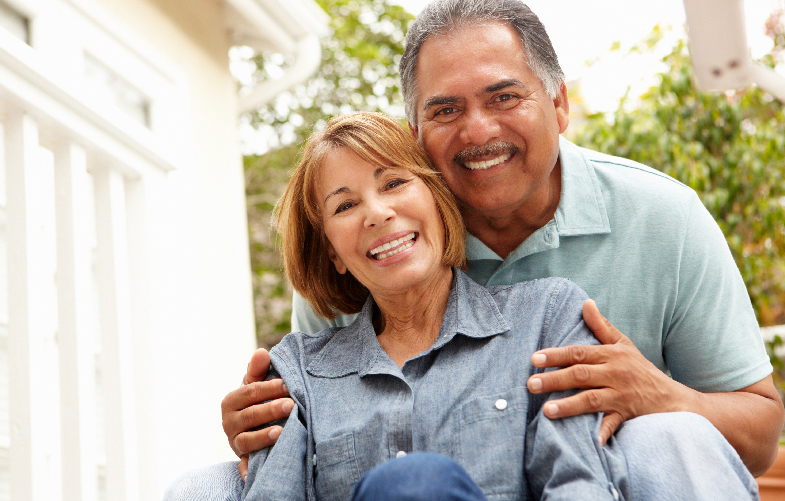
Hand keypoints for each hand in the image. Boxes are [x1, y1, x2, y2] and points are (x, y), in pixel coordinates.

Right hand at [221, 349, 293, 460]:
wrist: (253, 427)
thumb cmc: (256, 401)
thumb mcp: (256, 384)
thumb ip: (258, 370)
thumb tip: (262, 352)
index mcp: (231, 402)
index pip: (249, 392)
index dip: (268, 388)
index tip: (287, 384)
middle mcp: (229, 423)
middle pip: (250, 416)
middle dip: (270, 410)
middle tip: (291, 404)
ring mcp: (235, 443)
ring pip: (247, 440)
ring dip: (264, 436)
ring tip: (282, 431)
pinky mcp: (243, 460)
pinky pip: (245, 466)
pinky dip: (249, 470)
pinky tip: (258, 471)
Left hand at [526, 299, 682, 444]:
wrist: (672, 398)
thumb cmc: (641, 369)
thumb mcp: (624, 344)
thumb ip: (602, 326)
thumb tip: (585, 303)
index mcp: (611, 355)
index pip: (579, 353)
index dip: (556, 355)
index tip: (534, 359)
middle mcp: (616, 374)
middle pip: (581, 375)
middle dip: (554, 380)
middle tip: (531, 384)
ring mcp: (621, 395)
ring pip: (592, 400)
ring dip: (569, 406)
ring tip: (547, 411)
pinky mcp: (627, 415)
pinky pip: (613, 424)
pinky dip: (602, 432)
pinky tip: (589, 440)